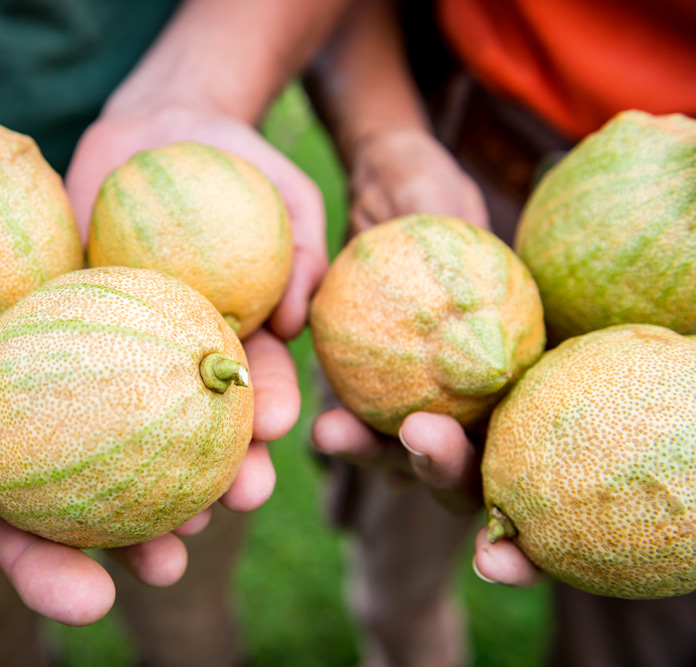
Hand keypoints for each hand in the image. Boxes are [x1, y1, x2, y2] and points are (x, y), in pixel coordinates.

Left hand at [62, 104, 318, 584]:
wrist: (159, 126)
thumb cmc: (236, 159)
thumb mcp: (287, 191)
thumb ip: (305, 248)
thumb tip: (301, 321)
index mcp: (237, 339)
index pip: (257, 386)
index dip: (267, 416)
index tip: (272, 435)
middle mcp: (179, 356)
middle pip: (194, 427)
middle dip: (212, 479)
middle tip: (218, 509)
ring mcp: (122, 347)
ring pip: (126, 422)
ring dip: (141, 479)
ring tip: (148, 519)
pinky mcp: (68, 325)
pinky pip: (61, 368)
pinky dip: (60, 412)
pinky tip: (53, 449)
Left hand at [311, 127, 543, 586]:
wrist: (371, 186)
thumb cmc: (426, 187)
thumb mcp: (448, 198)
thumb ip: (460, 245)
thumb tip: (467, 310)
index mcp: (510, 370)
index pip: (522, 439)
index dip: (510, 478)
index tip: (492, 482)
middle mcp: (463, 400)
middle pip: (463, 465)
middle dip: (442, 468)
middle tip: (418, 439)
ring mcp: (409, 400)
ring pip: (398, 454)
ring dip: (372, 456)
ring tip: (336, 436)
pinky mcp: (357, 387)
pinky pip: (349, 415)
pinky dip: (332, 426)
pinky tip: (308, 424)